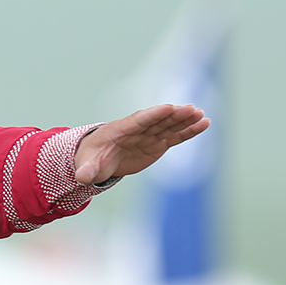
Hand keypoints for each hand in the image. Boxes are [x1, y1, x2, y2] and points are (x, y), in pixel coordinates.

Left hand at [73, 103, 209, 184]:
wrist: (97, 160)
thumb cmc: (91, 158)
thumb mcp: (86, 165)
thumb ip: (86, 170)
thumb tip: (81, 177)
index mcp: (118, 130)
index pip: (138, 120)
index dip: (153, 114)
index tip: (168, 107)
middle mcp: (136, 130)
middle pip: (157, 121)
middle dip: (173, 115)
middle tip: (191, 109)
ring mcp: (148, 136)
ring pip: (168, 126)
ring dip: (185, 120)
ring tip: (201, 114)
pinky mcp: (157, 145)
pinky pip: (174, 137)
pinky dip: (189, 131)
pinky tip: (204, 124)